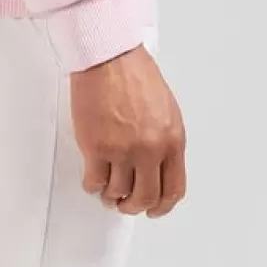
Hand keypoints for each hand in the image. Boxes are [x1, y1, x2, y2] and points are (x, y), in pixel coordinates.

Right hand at [68, 41, 186, 216]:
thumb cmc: (135, 75)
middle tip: (126, 204)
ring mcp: (122, 150)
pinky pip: (95, 182)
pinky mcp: (97, 147)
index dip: (162, 206)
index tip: (154, 209)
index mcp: (172, 141)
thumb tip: (157, 167)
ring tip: (107, 189)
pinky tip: (93, 178)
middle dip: (134, 206)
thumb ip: (165, 141)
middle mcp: (150, 150)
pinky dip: (93, 185)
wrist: (109, 58)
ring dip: (111, 196)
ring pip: (118, 193)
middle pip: (145, 197)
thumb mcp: (166, 110)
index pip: (173, 189)